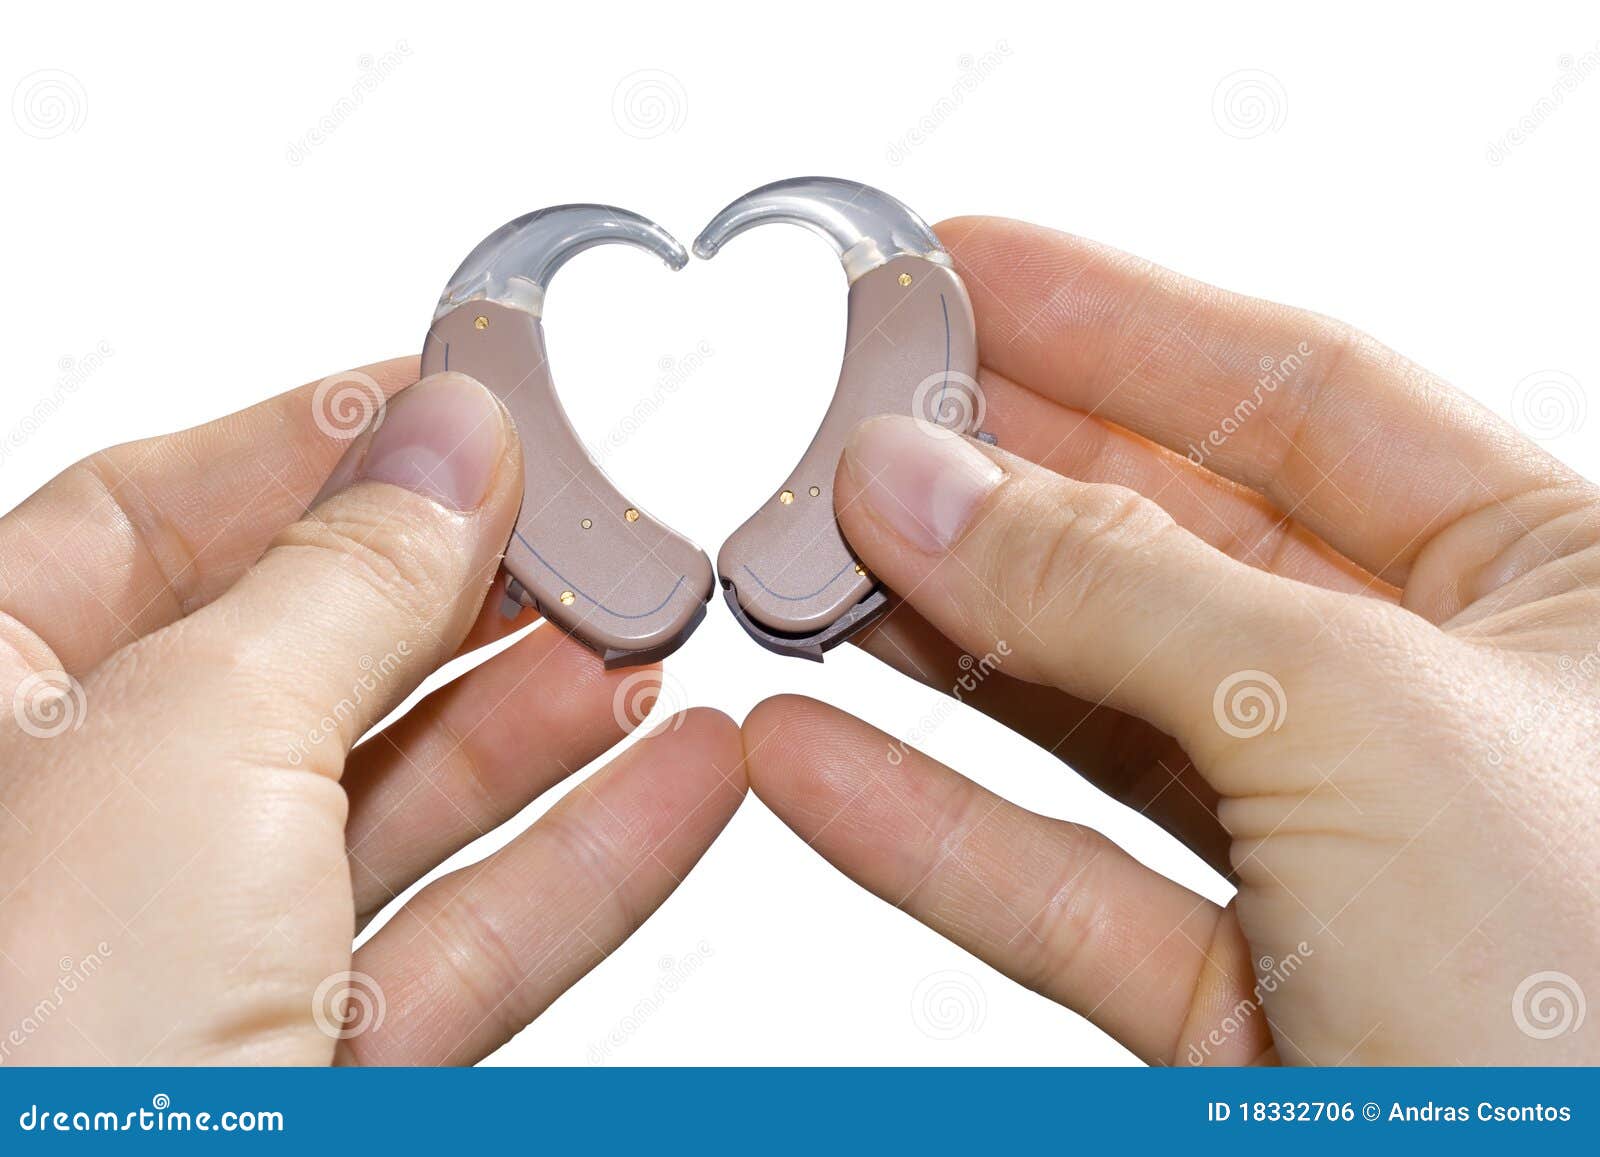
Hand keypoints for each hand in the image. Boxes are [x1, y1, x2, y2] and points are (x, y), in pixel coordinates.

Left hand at [0, 365, 744, 1064]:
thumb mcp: (193, 743)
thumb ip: (344, 580)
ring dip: (545, 715)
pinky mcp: (314, 1063)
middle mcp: (75, 829)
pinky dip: (588, 859)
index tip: (450, 397)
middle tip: (584, 514)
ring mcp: (198, 957)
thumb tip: (451, 438)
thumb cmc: (18, 1047)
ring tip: (657, 631)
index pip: (141, 516)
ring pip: (402, 798)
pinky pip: (468, 934)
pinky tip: (683, 781)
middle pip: (299, 652)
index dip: (304, 444)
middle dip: (458, 583)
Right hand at [741, 217, 1599, 1063]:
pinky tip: (814, 755)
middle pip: (1177, 545)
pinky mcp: (1256, 1003)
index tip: (962, 274)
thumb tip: (923, 482)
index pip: (1302, 393)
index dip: (1118, 320)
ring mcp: (1340, 855)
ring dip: (940, 647)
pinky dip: (930, 825)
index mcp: (1558, 584)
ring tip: (804, 571)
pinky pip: (1068, 886)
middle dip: (1002, 484)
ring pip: (1102, 715)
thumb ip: (1117, 588)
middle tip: (853, 424)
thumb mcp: (1358, 721)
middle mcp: (1447, 706)